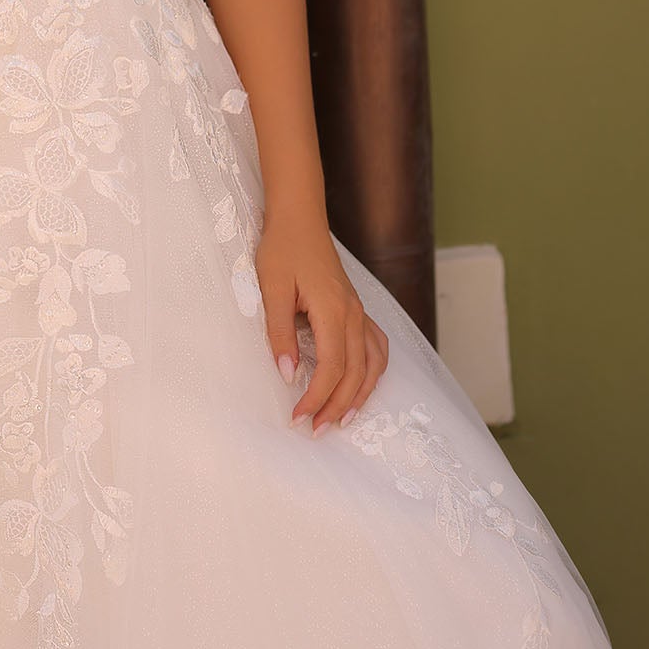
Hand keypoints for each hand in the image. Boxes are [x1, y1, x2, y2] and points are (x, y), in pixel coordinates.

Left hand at [255, 202, 388, 432]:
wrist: (299, 218)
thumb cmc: (282, 249)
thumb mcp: (272, 288)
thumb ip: (279, 332)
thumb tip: (287, 373)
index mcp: (333, 311)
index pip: (332, 368)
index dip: (316, 398)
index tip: (298, 418)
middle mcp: (353, 314)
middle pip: (355, 373)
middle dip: (336, 406)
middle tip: (315, 429)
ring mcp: (359, 311)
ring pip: (372, 364)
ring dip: (360, 395)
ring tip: (342, 419)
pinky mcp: (356, 308)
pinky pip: (376, 347)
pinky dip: (372, 372)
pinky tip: (362, 385)